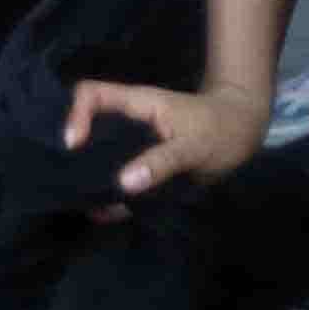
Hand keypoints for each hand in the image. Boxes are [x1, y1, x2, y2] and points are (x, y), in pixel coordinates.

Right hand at [54, 77, 267, 200]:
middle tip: (64, 181)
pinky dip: (109, 197)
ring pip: (99, 159)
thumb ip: (162, 161)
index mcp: (137, 106)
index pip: (92, 95)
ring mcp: (134, 146)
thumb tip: (124, 182)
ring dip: (89, 178)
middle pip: (88, 131)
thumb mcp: (195, 144)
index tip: (73, 144)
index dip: (75, 114)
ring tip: (78, 201)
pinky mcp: (143, 169)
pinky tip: (101, 214)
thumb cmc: (221, 128)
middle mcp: (129, 125)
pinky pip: (118, 182)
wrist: (243, 135)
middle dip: (74, 155)